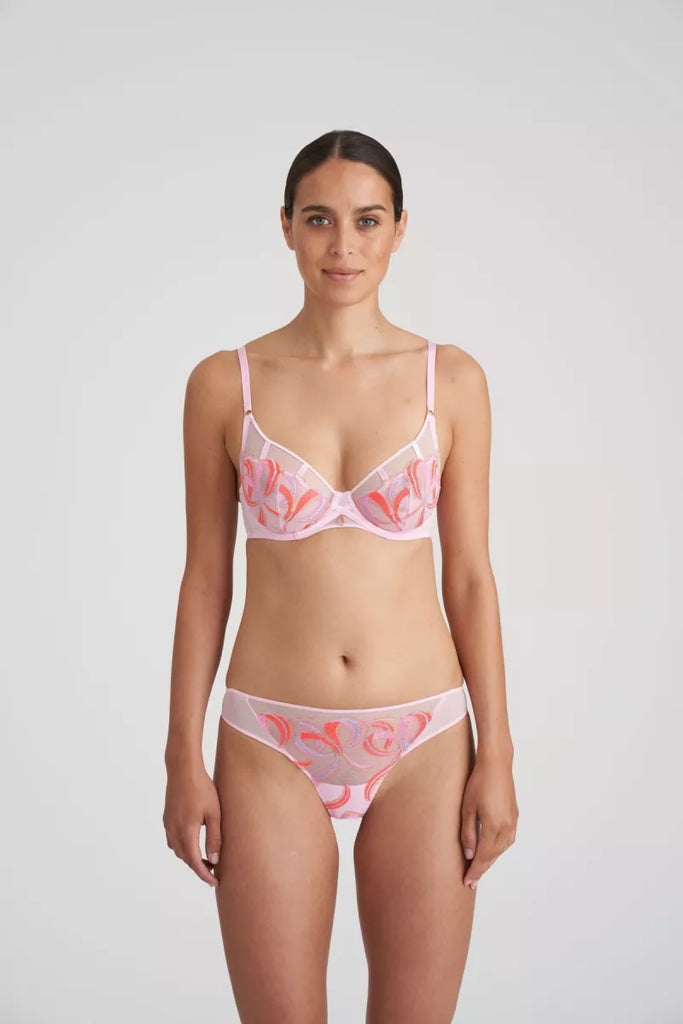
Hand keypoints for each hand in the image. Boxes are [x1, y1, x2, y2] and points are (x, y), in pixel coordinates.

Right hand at [163, 762, 221, 888]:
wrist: (183, 769)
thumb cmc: (202, 788)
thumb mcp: (214, 813)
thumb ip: (214, 838)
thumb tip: (214, 859)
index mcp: (186, 832)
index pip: (194, 862)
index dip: (204, 874)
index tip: (214, 882)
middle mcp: (173, 831)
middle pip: (185, 858)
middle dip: (198, 867)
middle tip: (214, 869)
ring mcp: (168, 824)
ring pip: (177, 850)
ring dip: (190, 857)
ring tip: (206, 856)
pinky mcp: (167, 818)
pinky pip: (173, 840)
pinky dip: (182, 846)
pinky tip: (193, 841)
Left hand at [461, 752, 517, 890]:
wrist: (496, 764)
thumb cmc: (478, 782)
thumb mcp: (467, 808)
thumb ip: (468, 833)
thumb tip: (469, 855)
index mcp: (494, 827)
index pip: (483, 857)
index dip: (475, 872)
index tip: (467, 883)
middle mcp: (507, 827)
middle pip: (493, 856)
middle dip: (482, 869)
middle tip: (471, 881)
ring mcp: (513, 822)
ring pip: (501, 849)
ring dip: (491, 860)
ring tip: (478, 868)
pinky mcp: (514, 815)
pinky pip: (507, 839)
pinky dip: (498, 849)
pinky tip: (490, 850)